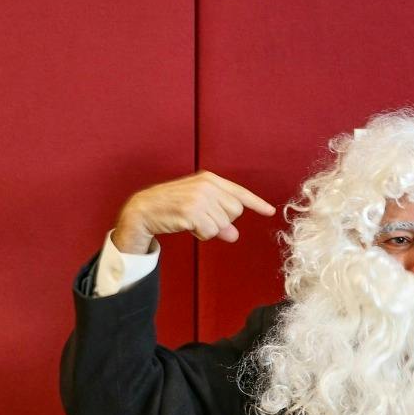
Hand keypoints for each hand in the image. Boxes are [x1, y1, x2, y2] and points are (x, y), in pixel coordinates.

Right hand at [111, 172, 274, 254]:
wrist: (144, 210)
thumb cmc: (171, 208)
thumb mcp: (197, 209)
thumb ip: (218, 219)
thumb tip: (234, 235)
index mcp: (210, 179)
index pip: (239, 192)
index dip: (256, 203)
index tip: (270, 211)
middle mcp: (207, 185)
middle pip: (235, 211)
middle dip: (222, 221)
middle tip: (202, 219)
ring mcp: (199, 198)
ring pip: (223, 223)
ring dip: (210, 229)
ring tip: (192, 222)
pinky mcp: (192, 211)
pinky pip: (210, 231)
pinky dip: (202, 235)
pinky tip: (189, 228)